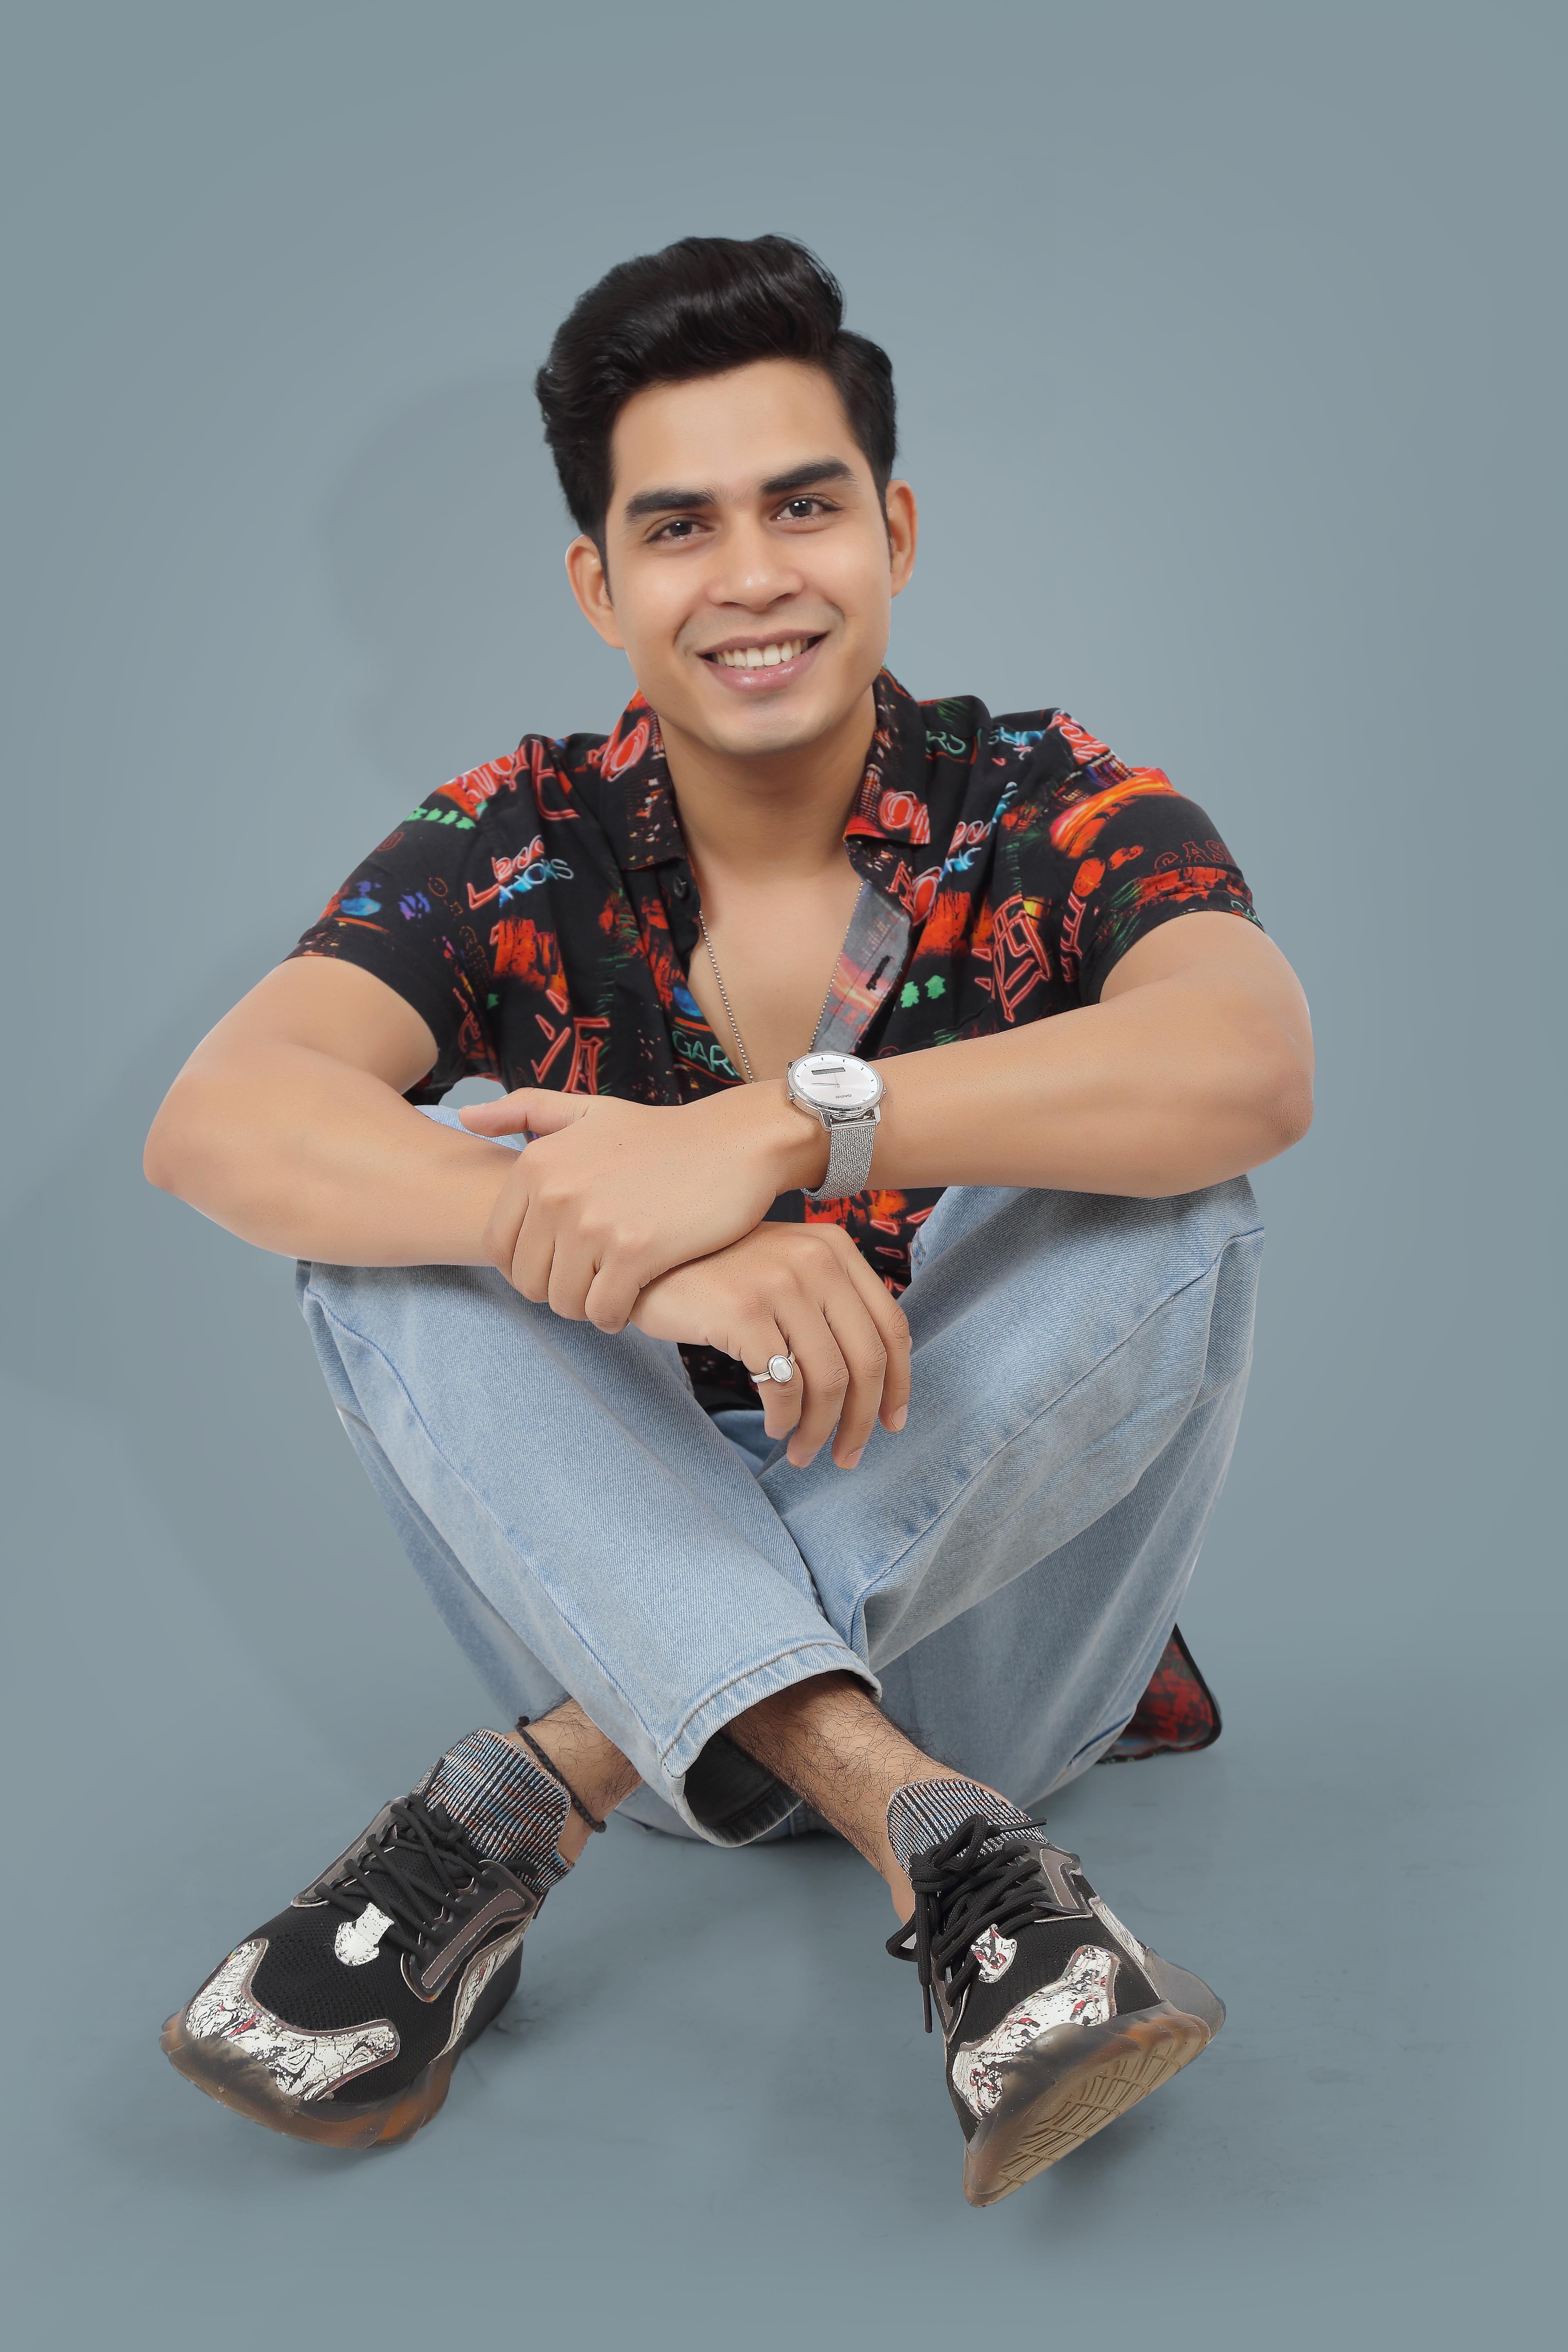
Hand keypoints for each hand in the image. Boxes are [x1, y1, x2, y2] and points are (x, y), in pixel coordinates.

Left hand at [460, 1084, 825, 1328]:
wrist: (734, 1143)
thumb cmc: (661, 1134)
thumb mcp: (589, 1111)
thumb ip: (525, 1111)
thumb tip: (465, 1116)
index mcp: (536, 1165)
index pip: (498, 1247)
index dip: (527, 1266)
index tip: (561, 1262)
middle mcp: (555, 1193)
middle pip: (527, 1282)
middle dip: (556, 1290)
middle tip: (591, 1280)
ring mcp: (593, 1224)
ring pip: (563, 1303)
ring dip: (588, 1306)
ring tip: (612, 1288)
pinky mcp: (633, 1251)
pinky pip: (603, 1312)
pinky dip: (616, 1316)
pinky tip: (635, 1298)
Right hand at [629, 1222, 911, 1469]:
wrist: (643, 1262)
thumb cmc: (714, 1276)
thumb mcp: (782, 1269)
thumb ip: (827, 1303)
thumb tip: (871, 1380)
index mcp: (836, 1249)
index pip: (891, 1326)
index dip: (899, 1384)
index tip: (891, 1424)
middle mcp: (816, 1260)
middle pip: (867, 1361)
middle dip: (862, 1421)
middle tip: (848, 1457)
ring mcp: (780, 1283)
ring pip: (828, 1380)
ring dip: (820, 1430)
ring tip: (804, 1453)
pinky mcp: (744, 1311)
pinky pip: (783, 1385)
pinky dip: (785, 1419)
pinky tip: (775, 1428)